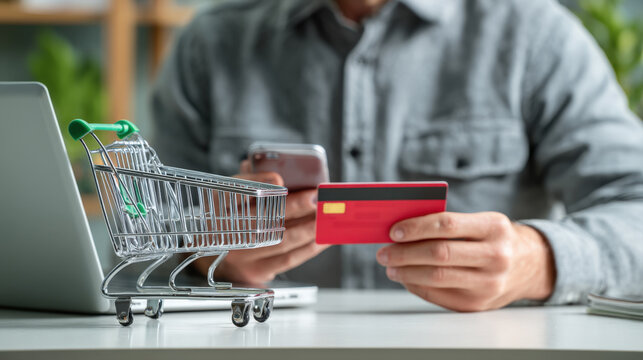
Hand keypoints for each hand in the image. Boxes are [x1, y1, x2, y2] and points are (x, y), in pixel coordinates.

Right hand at [193, 161, 328, 282]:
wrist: (216, 259)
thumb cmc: (232, 220)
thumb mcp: (233, 197)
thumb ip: (250, 181)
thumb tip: (275, 170)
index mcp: (218, 207)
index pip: (235, 193)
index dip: (257, 184)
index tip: (280, 178)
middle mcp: (226, 232)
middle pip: (263, 218)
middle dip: (294, 206)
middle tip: (316, 197)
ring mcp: (241, 255)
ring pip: (280, 239)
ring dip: (309, 228)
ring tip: (326, 217)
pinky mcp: (256, 271)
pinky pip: (288, 259)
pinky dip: (309, 248)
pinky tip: (323, 238)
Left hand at [376, 212, 555, 311]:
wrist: (531, 266)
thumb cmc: (495, 239)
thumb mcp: (482, 222)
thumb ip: (449, 224)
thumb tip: (403, 229)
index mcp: (494, 227)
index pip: (446, 225)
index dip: (416, 227)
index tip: (393, 231)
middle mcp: (495, 256)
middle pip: (439, 254)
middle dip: (404, 253)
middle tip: (384, 252)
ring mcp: (489, 283)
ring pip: (437, 277)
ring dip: (406, 272)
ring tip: (390, 266)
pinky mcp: (479, 304)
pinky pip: (439, 295)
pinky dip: (416, 286)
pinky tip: (406, 278)